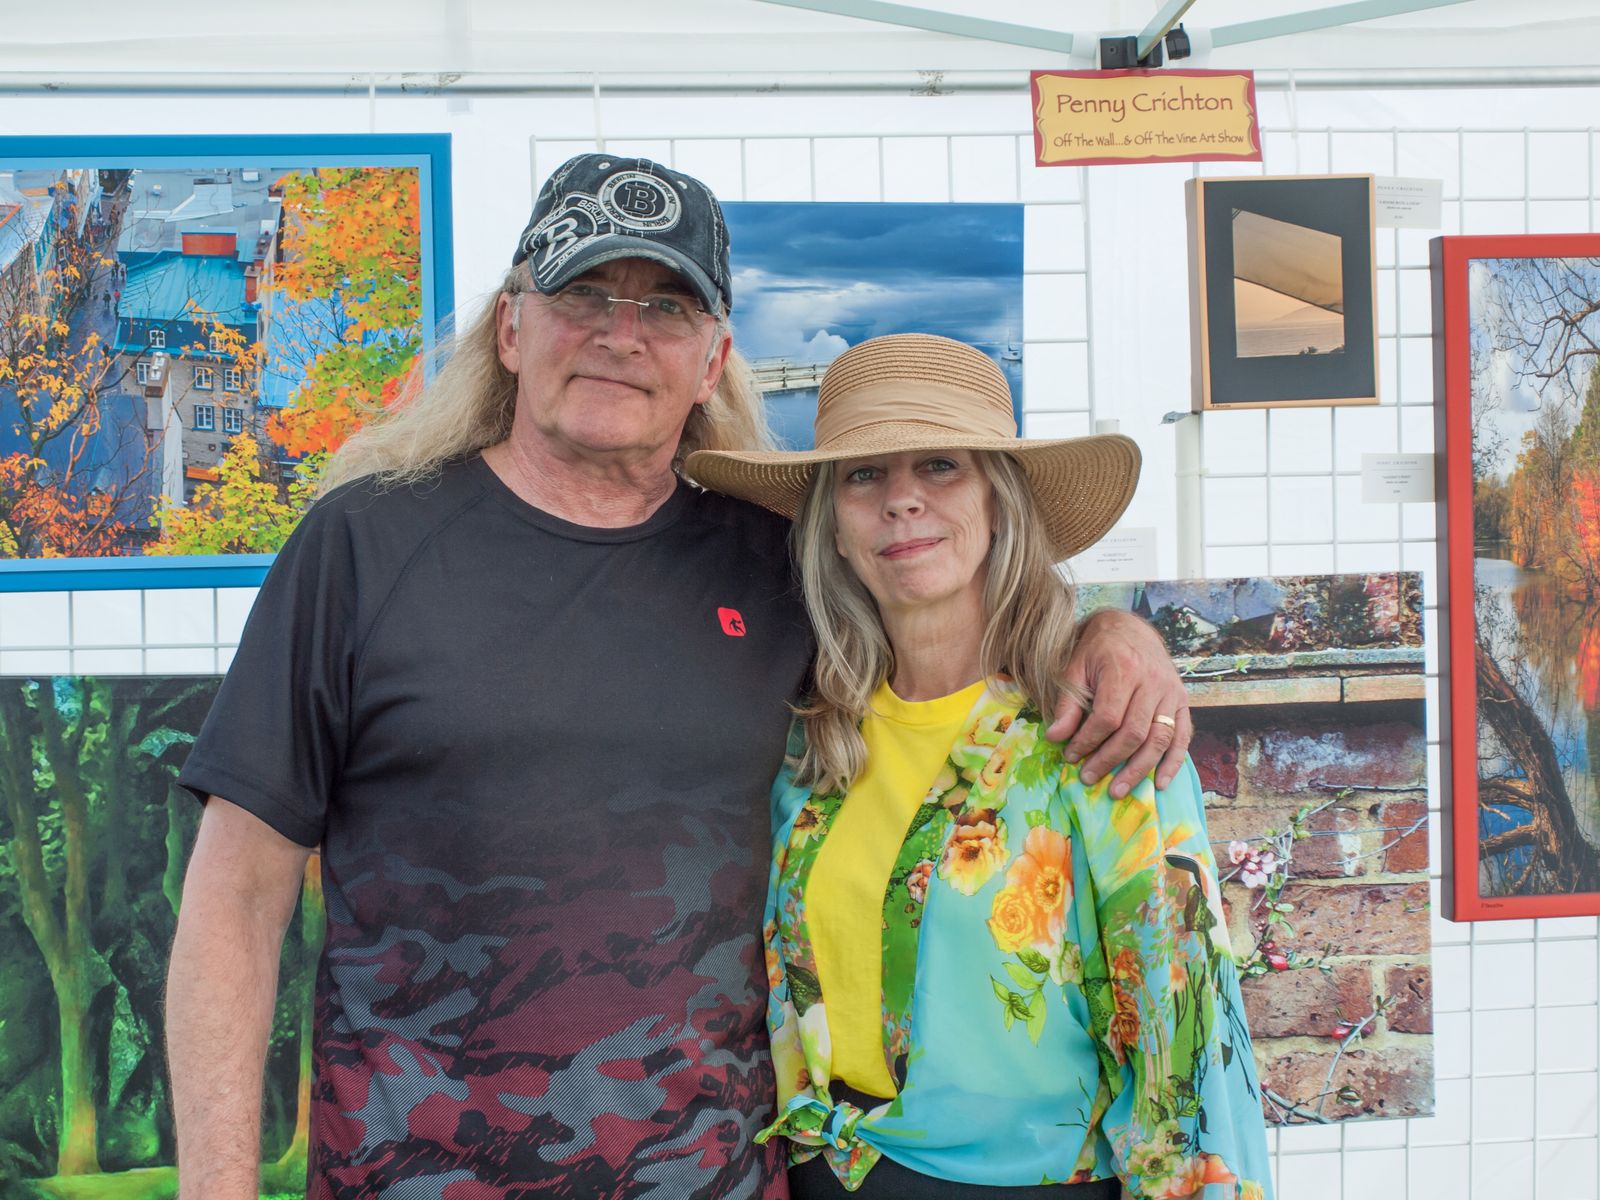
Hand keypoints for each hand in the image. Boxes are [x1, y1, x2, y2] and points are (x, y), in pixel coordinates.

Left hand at [1047, 608, 1191, 795]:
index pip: (1107, 717)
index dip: (1088, 741)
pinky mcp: (1182, 701)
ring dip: (1139, 769)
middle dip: (1109, 760)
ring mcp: (1171, 692)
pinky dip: (1173, 762)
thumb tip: (1055, 738)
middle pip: (1134, 732)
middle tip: (1088, 778)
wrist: (1129, 629)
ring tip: (1117, 790)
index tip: (1070, 756)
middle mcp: (1152, 682)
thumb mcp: (1074, 669)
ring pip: (1159, 738)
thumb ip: (1068, 704)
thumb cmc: (1097, 650)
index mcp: (1123, 669)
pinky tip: (1160, 783)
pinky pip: (1182, 736)